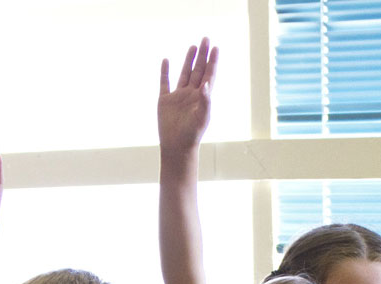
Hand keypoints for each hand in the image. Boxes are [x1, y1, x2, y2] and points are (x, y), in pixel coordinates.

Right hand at [158, 38, 218, 154]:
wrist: (176, 147)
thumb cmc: (192, 135)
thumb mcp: (201, 118)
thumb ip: (205, 101)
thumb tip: (206, 84)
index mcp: (202, 98)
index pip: (209, 75)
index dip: (212, 61)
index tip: (215, 47)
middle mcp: (191, 94)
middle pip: (198, 70)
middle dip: (202, 55)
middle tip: (206, 39)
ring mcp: (178, 96)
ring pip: (185, 73)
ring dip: (189, 60)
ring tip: (193, 46)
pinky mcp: (165, 100)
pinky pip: (164, 82)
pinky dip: (165, 71)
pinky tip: (166, 60)